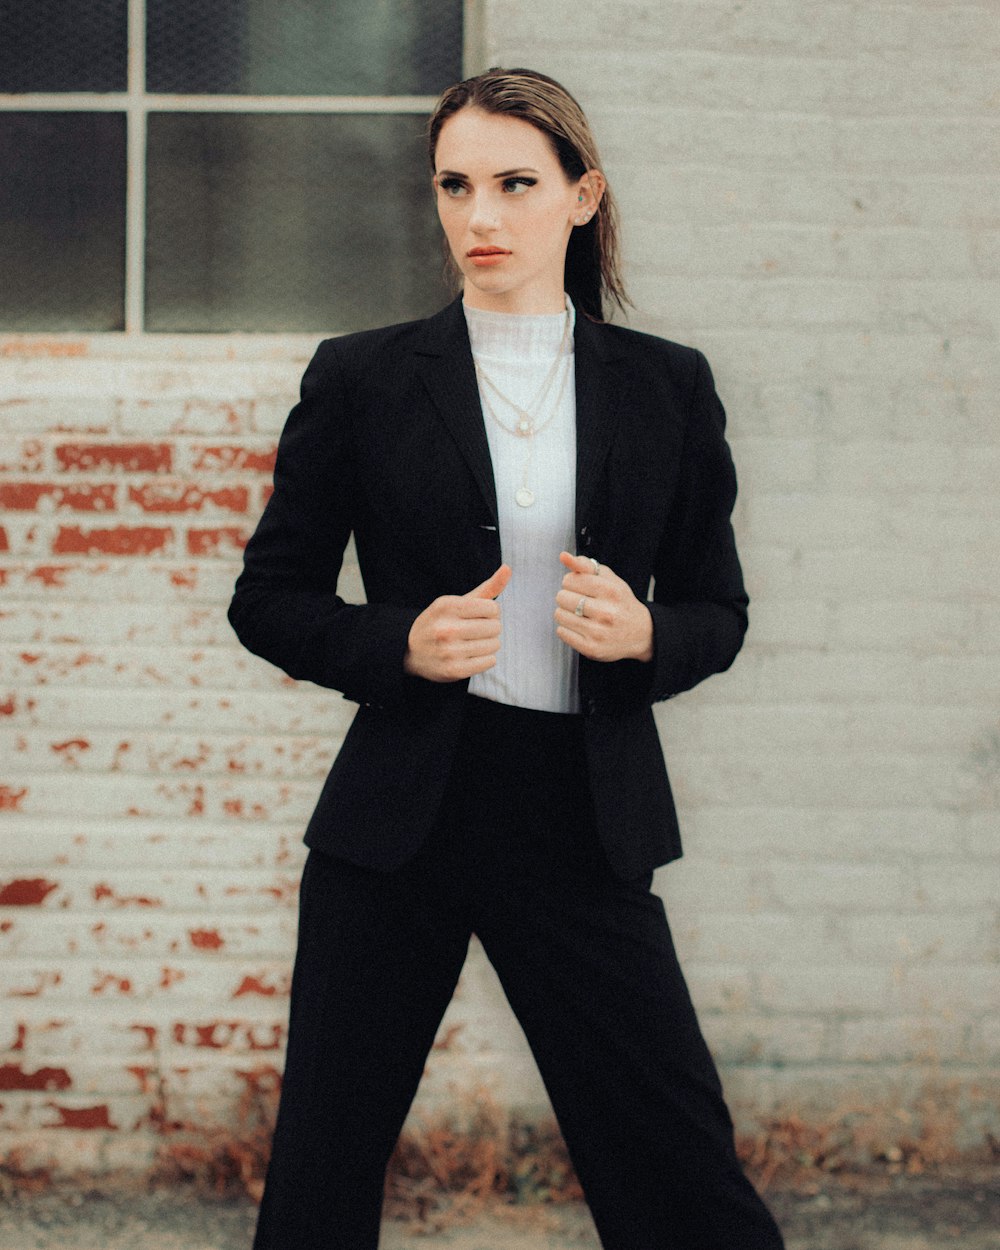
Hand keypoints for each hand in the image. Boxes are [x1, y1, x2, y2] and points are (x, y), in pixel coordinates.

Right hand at [403, 564, 511, 681]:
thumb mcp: (457, 601)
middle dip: (490, 628)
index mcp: (447, 606)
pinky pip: (490, 662)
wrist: (409, 650)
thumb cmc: (441, 622)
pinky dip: (485, 659)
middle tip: (474, 631)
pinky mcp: (454, 670)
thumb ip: (486, 587)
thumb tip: (508, 568)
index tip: (478, 615)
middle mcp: (447, 628)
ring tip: (471, 644)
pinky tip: (471, 656)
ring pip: (495, 645)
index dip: (490, 612)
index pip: (493, 607)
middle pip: (495, 627)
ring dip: (488, 644)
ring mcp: (449, 651)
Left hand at [554, 552, 652, 662]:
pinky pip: (562, 632)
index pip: (570, 580)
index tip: (579, 587)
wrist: (641, 633)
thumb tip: (563, 556)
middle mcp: (606, 612)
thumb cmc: (620, 602)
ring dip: (565, 613)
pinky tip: (578, 627)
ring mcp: (598, 632)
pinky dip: (565, 628)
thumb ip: (585, 565)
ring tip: (578, 614)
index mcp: (611, 591)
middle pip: (562, 597)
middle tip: (578, 601)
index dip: (570, 582)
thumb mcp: (609, 579)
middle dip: (567, 597)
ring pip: (560, 615)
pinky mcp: (591, 648)